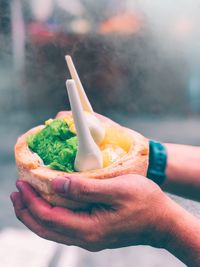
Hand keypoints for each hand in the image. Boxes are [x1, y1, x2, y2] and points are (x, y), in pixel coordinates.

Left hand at [11, 174, 172, 250]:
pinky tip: (49, 204)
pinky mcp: (94, 232)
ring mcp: (90, 237)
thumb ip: (85, 188)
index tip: (21, 184)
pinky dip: (50, 216)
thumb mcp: (117, 188)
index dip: (31, 201)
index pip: (48, 217)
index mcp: (90, 228)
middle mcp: (86, 237)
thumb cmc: (145, 202)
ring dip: (36, 214)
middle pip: (45, 228)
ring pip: (52, 230)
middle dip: (26, 210)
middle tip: (16, 192)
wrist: (162, 221)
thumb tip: (56, 184)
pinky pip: (63, 227)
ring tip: (26, 199)